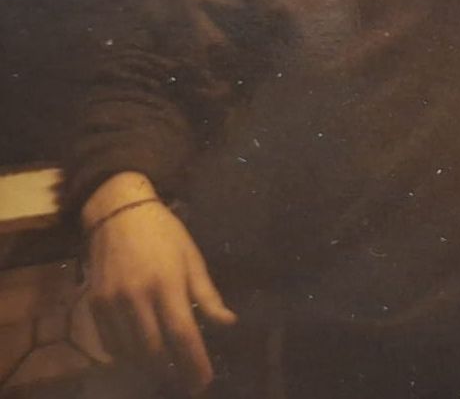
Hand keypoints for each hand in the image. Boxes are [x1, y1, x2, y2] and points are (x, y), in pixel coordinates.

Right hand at [86, 200, 236, 393]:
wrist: (119, 214)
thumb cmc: (165, 234)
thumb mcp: (193, 258)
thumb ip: (208, 295)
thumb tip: (228, 323)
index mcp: (168, 283)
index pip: (183, 334)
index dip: (195, 363)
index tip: (204, 382)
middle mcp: (138, 297)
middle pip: (154, 350)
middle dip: (173, 371)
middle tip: (187, 380)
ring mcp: (112, 303)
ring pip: (130, 352)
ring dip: (150, 368)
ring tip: (167, 371)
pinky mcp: (95, 306)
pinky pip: (110, 345)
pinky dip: (126, 357)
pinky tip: (140, 358)